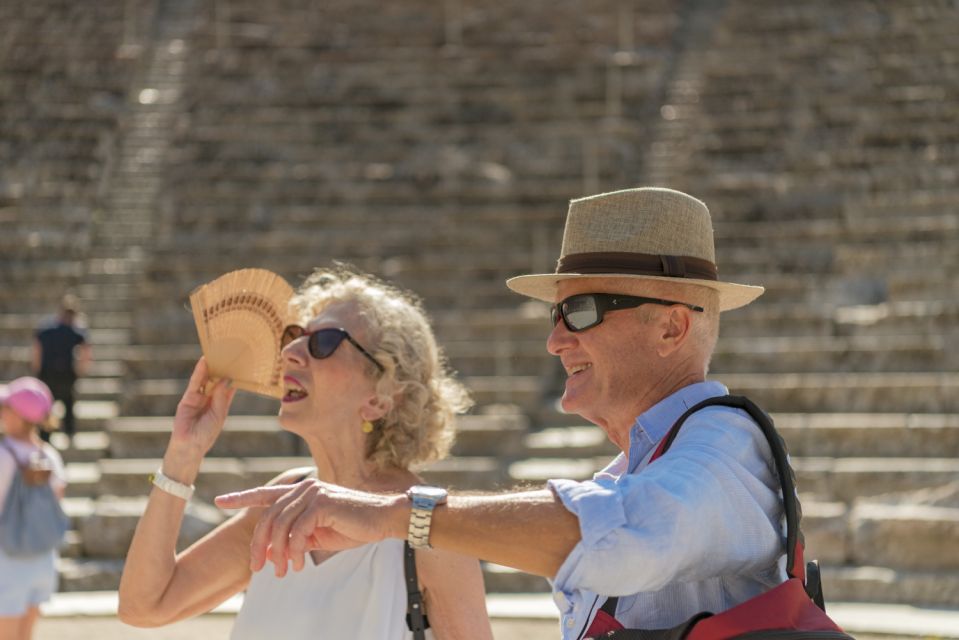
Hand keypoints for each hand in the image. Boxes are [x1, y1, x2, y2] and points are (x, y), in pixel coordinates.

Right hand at [170, 358, 235, 459]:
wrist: (190, 445)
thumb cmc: (207, 433)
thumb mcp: (218, 414)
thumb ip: (221, 396)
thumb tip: (226, 379)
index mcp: (221, 403)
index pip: (229, 386)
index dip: (235, 375)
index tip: (242, 363)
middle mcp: (211, 398)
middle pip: (217, 379)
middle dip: (223, 367)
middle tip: (230, 352)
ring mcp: (199, 397)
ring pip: (206, 378)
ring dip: (211, 366)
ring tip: (218, 352)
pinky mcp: (189, 397)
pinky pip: (195, 382)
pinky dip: (199, 372)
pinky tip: (204, 362)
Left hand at [215, 479, 405, 576]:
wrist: (382, 520)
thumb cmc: (352, 526)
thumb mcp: (318, 534)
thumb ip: (295, 537)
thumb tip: (271, 553)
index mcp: (301, 492)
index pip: (266, 493)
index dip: (242, 497)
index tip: (220, 501)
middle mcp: (304, 487)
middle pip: (268, 517)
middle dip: (260, 546)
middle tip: (258, 569)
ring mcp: (313, 493)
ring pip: (280, 526)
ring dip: (279, 553)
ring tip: (284, 571)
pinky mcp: (322, 503)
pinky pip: (298, 531)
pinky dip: (296, 551)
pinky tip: (300, 563)